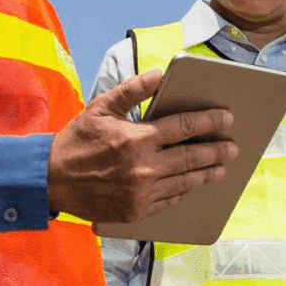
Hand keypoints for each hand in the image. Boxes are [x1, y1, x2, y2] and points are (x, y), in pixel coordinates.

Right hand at [47, 70, 237, 223]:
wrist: (52, 179)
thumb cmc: (78, 139)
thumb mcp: (102, 107)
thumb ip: (133, 89)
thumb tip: (160, 74)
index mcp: (138, 138)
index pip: (185, 127)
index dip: (209, 121)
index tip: (227, 117)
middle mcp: (144, 167)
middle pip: (191, 157)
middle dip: (216, 151)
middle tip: (233, 147)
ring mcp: (141, 193)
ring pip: (184, 182)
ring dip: (206, 173)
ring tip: (220, 168)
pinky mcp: (136, 211)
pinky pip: (168, 200)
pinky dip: (183, 191)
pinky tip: (191, 184)